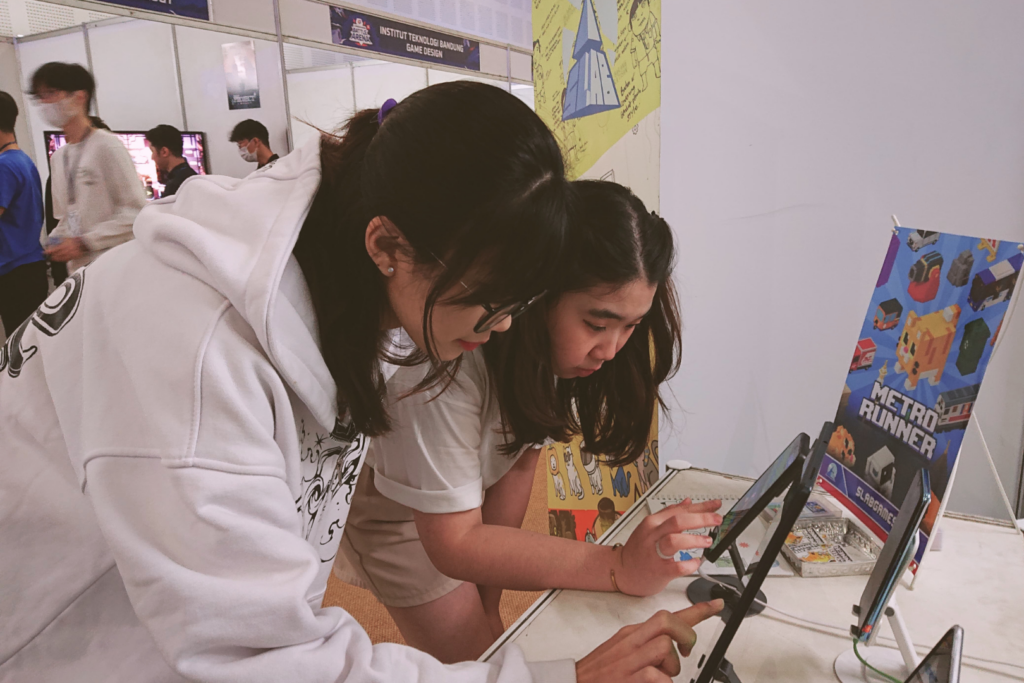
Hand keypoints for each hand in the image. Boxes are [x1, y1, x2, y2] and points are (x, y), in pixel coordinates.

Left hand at [45, 237, 84, 261]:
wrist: (84, 242)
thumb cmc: (75, 240)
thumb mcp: (66, 238)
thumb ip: (59, 240)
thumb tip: (53, 241)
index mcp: (65, 245)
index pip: (55, 249)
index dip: (50, 251)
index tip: (45, 252)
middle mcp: (67, 250)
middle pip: (58, 254)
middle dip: (52, 256)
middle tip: (48, 257)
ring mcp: (71, 254)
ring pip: (62, 257)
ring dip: (57, 259)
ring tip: (53, 259)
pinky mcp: (74, 256)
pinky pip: (67, 259)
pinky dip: (63, 260)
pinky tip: (60, 260)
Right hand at [575, 599, 724, 682]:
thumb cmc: (600, 673)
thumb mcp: (622, 652)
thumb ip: (646, 647)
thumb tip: (671, 650)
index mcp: (632, 634)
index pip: (668, 615)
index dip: (697, 611)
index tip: (716, 605)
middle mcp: (631, 641)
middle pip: (668, 620)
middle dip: (685, 635)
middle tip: (685, 652)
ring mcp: (630, 659)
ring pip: (666, 647)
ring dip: (673, 666)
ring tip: (662, 676)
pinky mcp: (630, 678)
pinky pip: (659, 677)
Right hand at [614, 499, 722, 596]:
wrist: (622, 571)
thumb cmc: (639, 550)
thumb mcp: (651, 527)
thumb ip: (670, 514)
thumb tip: (687, 502)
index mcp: (653, 522)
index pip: (680, 510)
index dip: (701, 506)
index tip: (716, 506)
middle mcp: (653, 535)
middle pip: (678, 521)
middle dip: (701, 518)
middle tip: (716, 519)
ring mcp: (654, 552)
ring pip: (675, 540)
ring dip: (694, 539)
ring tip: (707, 541)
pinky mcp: (658, 570)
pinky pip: (677, 566)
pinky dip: (689, 564)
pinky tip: (696, 561)